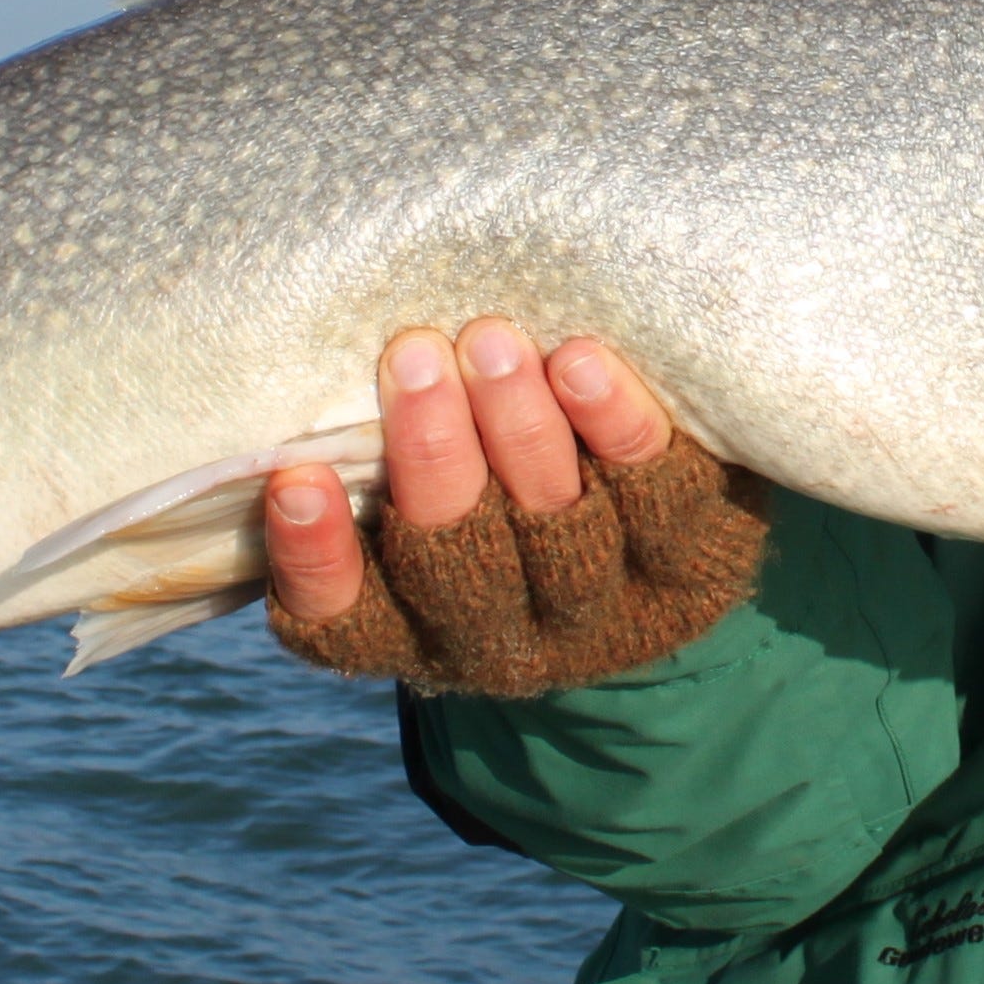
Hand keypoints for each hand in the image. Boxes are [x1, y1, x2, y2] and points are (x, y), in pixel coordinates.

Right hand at [263, 319, 673, 624]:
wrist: (658, 561)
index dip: (316, 556)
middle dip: (433, 453)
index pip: (340, 616)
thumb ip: (371, 456)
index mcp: (408, 631)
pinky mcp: (689, 567)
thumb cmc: (491, 494)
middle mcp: (500, 640)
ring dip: (521, 430)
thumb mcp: (414, 502)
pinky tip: (582, 366)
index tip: (295, 477)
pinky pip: (659, 499)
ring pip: (556, 525)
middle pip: (457, 560)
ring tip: (493, 344)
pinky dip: (616, 429)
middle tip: (416, 355)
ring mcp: (601, 610)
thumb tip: (323, 353)